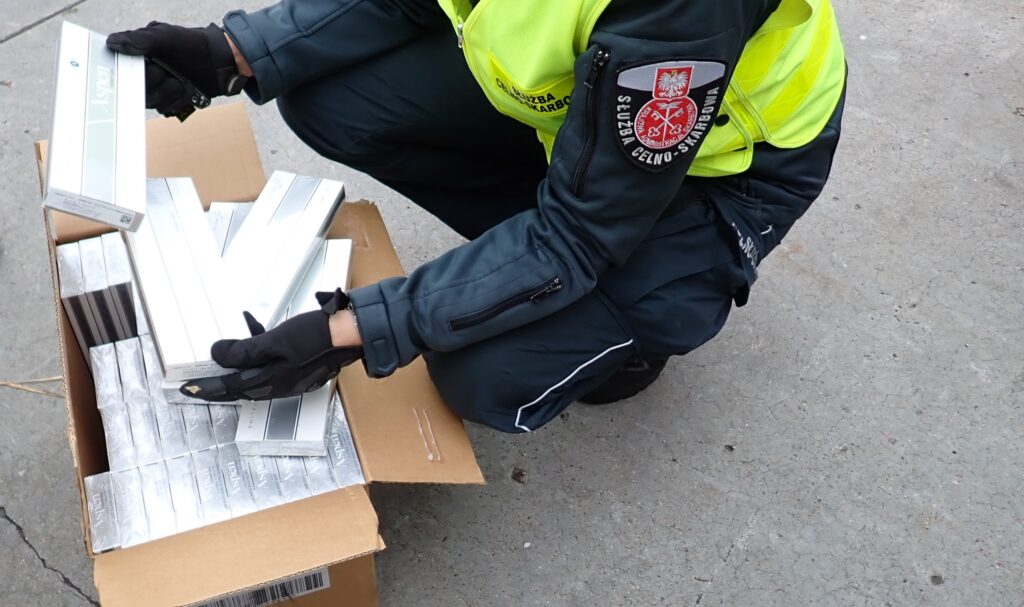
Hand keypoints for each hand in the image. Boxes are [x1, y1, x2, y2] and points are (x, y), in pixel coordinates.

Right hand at [107, 22, 247, 118]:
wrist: (220, 62)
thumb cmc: (193, 45)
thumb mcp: (165, 36)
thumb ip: (139, 39)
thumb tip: (112, 43)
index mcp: (139, 57)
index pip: (122, 72)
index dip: (130, 76)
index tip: (147, 71)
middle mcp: (145, 74)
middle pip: (136, 91)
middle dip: (155, 84)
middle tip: (166, 73)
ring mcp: (158, 89)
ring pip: (152, 103)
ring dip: (169, 93)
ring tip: (182, 81)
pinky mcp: (171, 101)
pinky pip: (167, 110)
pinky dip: (179, 101)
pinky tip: (188, 90)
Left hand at [180, 289, 362, 401]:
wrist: (349, 335)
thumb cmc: (316, 337)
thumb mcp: (275, 340)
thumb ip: (245, 350)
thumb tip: (218, 355)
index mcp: (271, 382)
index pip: (230, 388)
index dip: (206, 388)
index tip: (187, 389)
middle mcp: (280, 386)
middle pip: (241, 387)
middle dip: (220, 383)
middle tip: (200, 381)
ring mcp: (292, 380)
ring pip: (256, 376)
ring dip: (242, 364)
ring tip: (234, 344)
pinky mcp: (300, 370)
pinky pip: (271, 367)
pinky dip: (261, 355)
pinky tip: (263, 334)